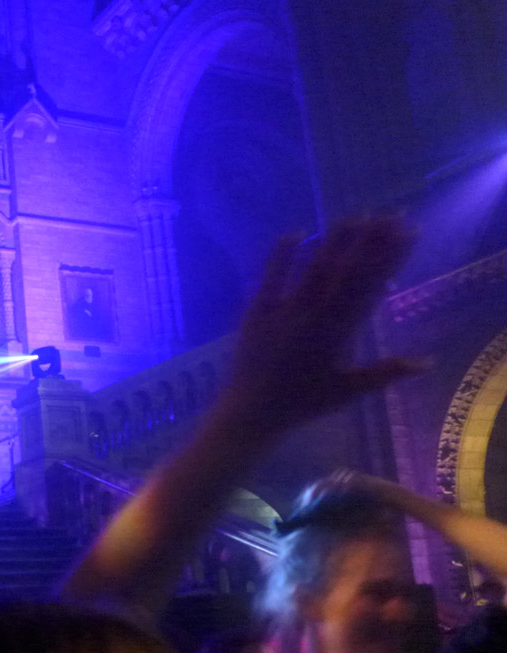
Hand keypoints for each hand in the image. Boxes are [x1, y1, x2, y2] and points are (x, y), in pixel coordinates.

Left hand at [223, 215, 420, 436]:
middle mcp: (315, 316)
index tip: (408, 233)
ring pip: (315, 270)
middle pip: (347, 272)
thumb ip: (386, 372)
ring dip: (335, 242)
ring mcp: (285, 311)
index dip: (390, 258)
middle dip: (370, 242)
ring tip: (355, 216)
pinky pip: (270, 277)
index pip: (371, 287)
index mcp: (340, 333)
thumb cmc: (302, 403)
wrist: (252, 411)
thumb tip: (427, 362)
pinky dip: (282, 254)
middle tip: (390, 214)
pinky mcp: (257, 311)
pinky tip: (295, 232)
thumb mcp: (348, 391)